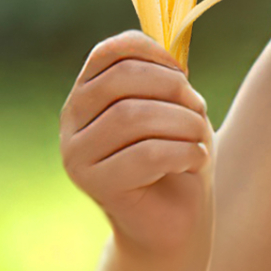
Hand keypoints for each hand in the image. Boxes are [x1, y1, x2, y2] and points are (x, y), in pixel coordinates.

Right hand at [61, 31, 213, 257]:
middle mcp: (72, 123)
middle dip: (172, 88)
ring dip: (182, 122)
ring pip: (132, 116)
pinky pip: (146, 155)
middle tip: (197, 111)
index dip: (151, 51)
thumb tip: (170, 46)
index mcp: (86, 96)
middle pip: (121, 80)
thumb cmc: (175, 159)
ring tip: (199, 139)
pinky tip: (195, 161)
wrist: (173, 223)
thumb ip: (164, 77)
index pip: (108, 53)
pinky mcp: (97, 186)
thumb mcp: (173, 109)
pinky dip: (183, 152)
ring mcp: (78, 156)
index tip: (183, 74)